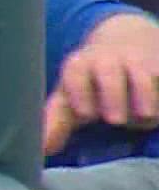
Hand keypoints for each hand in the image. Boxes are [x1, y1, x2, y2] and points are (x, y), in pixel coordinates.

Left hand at [42, 32, 158, 153]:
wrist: (127, 40)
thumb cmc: (92, 81)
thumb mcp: (71, 96)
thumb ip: (56, 121)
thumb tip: (43, 149)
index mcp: (79, 66)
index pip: (75, 73)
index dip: (78, 91)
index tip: (83, 114)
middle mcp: (107, 59)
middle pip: (108, 72)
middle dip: (112, 94)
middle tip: (114, 120)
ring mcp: (138, 61)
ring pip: (143, 74)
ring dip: (145, 95)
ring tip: (146, 116)